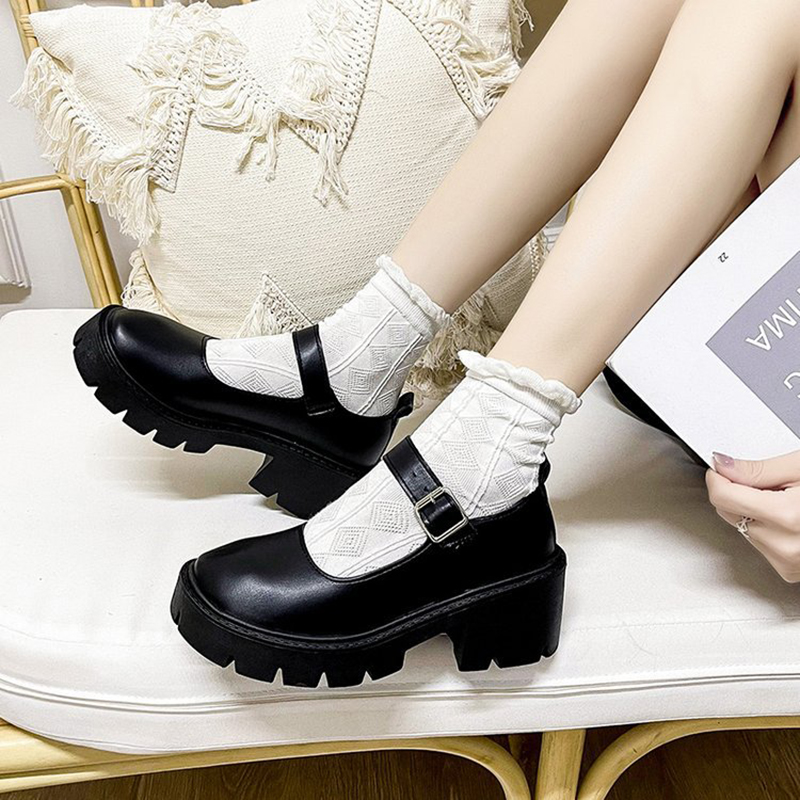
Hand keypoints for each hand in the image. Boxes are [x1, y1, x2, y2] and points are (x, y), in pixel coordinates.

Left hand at [706, 450, 799, 582]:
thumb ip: (758, 470)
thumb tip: (723, 465)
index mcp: (787, 517)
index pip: (723, 497)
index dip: (718, 477)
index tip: (720, 467)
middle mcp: (786, 546)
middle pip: (730, 513)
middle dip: (740, 494)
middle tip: (770, 484)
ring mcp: (788, 563)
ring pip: (742, 529)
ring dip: (754, 513)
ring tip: (789, 503)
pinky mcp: (790, 572)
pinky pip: (759, 545)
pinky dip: (766, 530)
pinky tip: (791, 521)